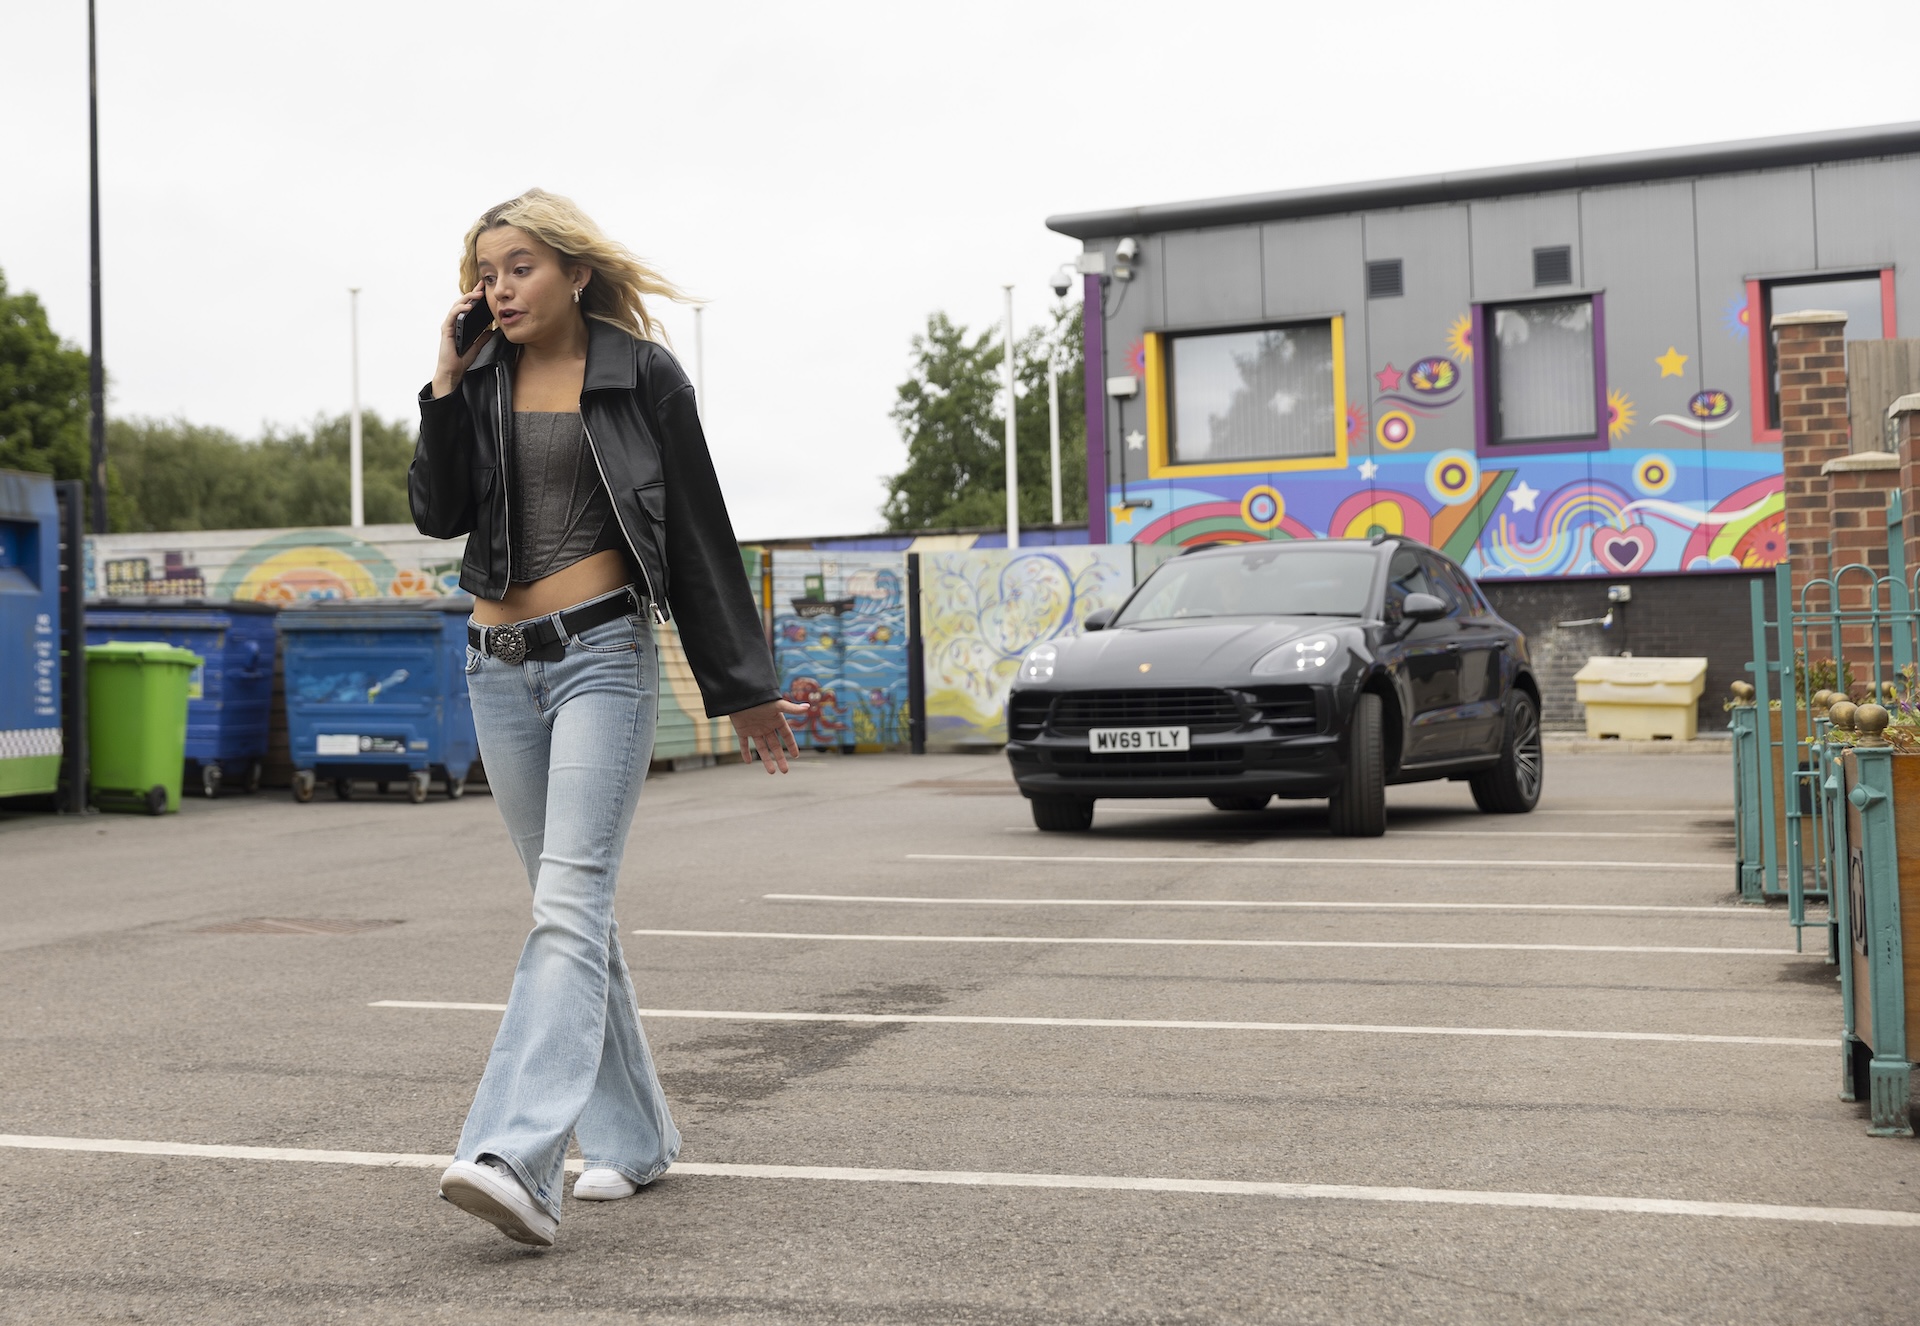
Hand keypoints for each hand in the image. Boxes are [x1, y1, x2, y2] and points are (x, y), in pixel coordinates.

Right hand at [431, 283, 493, 397]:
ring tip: (478, 294)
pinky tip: (469, 306)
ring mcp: (449, 325)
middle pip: (463, 303)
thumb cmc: (461, 359)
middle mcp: (454, 322)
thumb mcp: (477, 346)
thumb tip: (492, 330)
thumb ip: (483, 337)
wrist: (453, 371)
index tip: (486, 289)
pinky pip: (453, 315)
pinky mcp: (446, 329)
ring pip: (457, 306)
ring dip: (467, 298)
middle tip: (483, 285)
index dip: (476, 297)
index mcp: (461, 324)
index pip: (469, 307)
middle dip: (473, 292)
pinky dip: (460, 309)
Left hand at [730, 698, 807, 773]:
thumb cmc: (760, 698)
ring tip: (772, 772)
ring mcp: (754, 729)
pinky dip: (745, 753)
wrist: (741, 693)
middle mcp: (766, 726)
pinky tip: (749, 762)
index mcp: (776, 720)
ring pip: (761, 748)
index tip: (796, 756)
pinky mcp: (742, 730)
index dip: (792, 745)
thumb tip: (808, 707)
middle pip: (775, 745)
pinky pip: (744, 744)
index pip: (786, 735)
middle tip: (785, 771)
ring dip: (766, 760)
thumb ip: (791, 708)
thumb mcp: (777, 705)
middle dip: (780, 758)